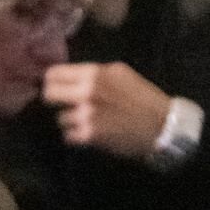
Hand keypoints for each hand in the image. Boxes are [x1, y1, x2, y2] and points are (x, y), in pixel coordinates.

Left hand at [39, 61, 173, 159]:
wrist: (161, 125)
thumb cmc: (142, 98)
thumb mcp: (120, 73)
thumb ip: (94, 73)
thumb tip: (69, 75)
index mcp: (94, 74)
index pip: (54, 73)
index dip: (51, 81)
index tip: (55, 87)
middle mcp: (87, 92)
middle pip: (48, 94)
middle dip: (52, 100)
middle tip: (61, 104)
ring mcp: (86, 115)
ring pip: (59, 118)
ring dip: (69, 121)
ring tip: (85, 121)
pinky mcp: (89, 135)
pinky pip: (68, 136)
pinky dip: (75, 136)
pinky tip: (88, 133)